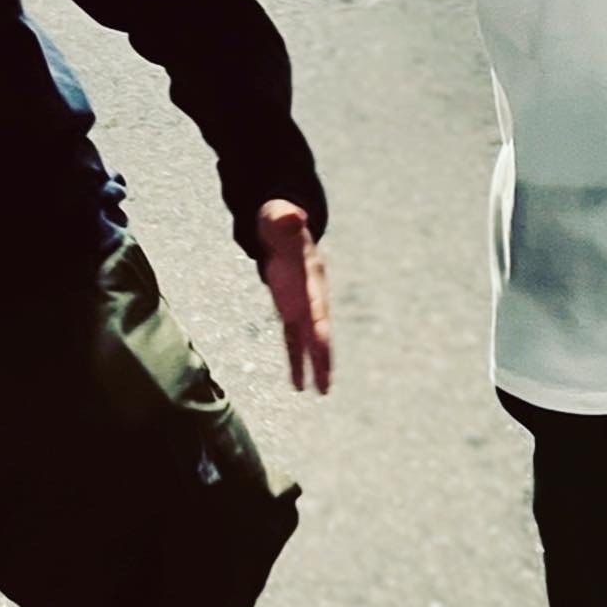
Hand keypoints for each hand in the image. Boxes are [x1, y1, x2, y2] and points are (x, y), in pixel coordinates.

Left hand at [257, 201, 331, 394]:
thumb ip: (283, 219)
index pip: (317, 305)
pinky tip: (297, 384)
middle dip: (324, 358)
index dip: (320, 325)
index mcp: (311, 277)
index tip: (323, 345)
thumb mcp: (277, 217)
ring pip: (309, 342)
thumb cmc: (279, 220)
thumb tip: (290, 215)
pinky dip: (295, 361)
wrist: (281, 225)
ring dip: (314, 367)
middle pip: (319, 332)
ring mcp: (302, 306)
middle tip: (328, 385)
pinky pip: (293, 340)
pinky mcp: (289, 312)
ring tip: (321, 392)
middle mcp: (311, 296)